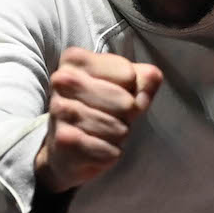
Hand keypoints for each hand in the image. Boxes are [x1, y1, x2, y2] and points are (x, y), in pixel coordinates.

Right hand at [33, 47, 163, 193]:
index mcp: (75, 59)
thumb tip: (153, 77)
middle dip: (126, 116)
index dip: (131, 91)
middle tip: (110, 118)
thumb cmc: (98, 108)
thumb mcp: (124, 86)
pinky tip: (94, 148)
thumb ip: (144, 78)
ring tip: (101, 133)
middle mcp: (62, 80)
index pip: (128, 75)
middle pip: (126, 103)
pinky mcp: (63, 140)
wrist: (65, 146)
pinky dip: (109, 153)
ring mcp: (60, 110)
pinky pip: (108, 150)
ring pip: (118, 128)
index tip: (114, 95)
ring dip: (117, 136)